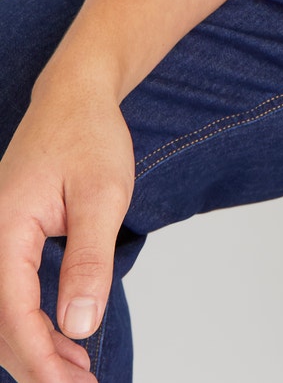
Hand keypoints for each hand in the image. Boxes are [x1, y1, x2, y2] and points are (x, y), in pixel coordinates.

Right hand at [0, 80, 134, 381]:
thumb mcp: (103, 195)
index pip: (12, 313)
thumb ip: (89, 260)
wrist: (74, 98)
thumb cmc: (88, 136)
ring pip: (2, 316)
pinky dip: (33, 325)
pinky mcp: (4, 244)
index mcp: (4, 229)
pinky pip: (10, 297)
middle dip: (37, 364)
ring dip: (35, 349)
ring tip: (78, 373)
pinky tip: (65, 339)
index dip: (40, 358)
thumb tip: (78, 326)